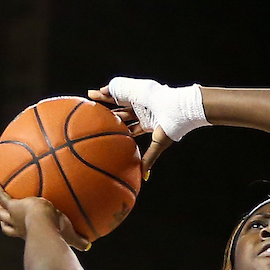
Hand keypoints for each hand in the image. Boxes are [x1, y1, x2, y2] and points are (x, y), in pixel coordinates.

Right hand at [0, 175, 89, 250]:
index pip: (18, 232)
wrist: (45, 227)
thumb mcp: (68, 235)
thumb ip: (78, 240)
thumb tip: (89, 246)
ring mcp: (14, 216)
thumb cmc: (57, 234)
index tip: (14, 224)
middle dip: (0, 215)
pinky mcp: (12, 205)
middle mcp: (19, 226)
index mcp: (28, 232)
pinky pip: (0, 192)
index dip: (14, 228)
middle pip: (5, 222)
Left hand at [88, 77, 205, 173]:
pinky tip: (94, 94)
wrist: (179, 109)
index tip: (105, 133)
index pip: (129, 128)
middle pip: (121, 115)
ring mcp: (138, 101)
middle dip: (107, 116)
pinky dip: (106, 92)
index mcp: (146, 124)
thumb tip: (144, 177)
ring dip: (103, 101)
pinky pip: (118, 92)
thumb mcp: (158, 145)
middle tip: (93, 117)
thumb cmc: (172, 127)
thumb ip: (149, 159)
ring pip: (117, 103)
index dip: (117, 131)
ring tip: (90, 99)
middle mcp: (141, 112)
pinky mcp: (136, 91)